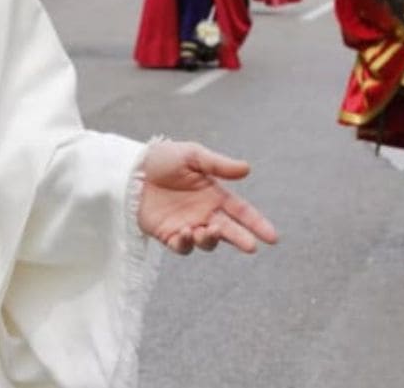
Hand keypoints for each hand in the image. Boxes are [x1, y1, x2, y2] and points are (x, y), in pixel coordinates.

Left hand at [137, 140, 278, 255]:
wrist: (130, 169)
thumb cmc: (163, 158)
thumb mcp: (193, 155)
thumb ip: (218, 165)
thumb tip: (247, 169)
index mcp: (215, 194)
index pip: (242, 212)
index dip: (257, 224)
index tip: (273, 237)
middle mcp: (205, 213)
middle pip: (229, 231)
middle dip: (241, 239)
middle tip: (251, 246)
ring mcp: (188, 225)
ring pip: (207, 242)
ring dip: (210, 239)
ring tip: (205, 230)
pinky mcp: (168, 235)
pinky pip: (182, 247)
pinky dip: (186, 244)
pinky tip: (185, 232)